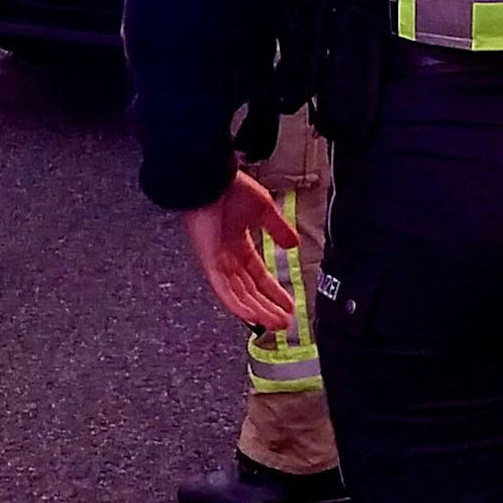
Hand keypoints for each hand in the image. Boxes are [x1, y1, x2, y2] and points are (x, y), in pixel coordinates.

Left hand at [180, 174, 299, 331]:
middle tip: (284, 322)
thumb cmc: (231, 187)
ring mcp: (217, 261)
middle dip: (268, 307)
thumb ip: (278, 229)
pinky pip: (223, 290)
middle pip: (250, 290)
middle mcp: (227, 256)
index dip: (274, 291)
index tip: (288, 304)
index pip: (259, 275)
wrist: (210, 178)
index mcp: (238, 244)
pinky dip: (237, 304)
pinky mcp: (209, 262)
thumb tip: (293, 244)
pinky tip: (251, 316)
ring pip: (238, 295)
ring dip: (258, 311)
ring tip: (275, 324)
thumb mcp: (264, 210)